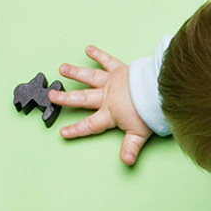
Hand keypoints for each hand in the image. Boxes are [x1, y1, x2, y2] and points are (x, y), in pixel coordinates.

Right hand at [51, 45, 151, 164]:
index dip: (75, 130)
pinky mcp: (120, 69)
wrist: (159, 90)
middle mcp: (107, 96)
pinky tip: (89, 48)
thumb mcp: (140, 134)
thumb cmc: (151, 111)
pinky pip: (107, 60)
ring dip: (75, 72)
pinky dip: (98, 54)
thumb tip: (126, 162)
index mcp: (110, 113)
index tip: (62, 132)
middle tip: (51, 95)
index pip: (89, 125)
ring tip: (62, 68)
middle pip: (82, 98)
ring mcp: (112, 81)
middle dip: (66, 98)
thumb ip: (130, 148)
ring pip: (90, 77)